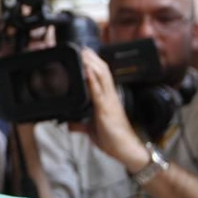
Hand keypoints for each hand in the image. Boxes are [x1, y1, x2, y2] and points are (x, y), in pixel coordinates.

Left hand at [69, 48, 148, 171]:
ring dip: (92, 64)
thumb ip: (81, 125)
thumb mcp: (93, 130)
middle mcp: (110, 97)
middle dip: (93, 59)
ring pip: (102, 77)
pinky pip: (99, 91)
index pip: (102, 77)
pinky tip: (88, 70)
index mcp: (107, 100)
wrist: (127, 151)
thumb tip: (70, 124)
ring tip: (84, 52)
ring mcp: (109, 102)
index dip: (95, 64)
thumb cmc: (113, 139)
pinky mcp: (106, 110)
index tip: (86, 54)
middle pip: (102, 72)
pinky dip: (93, 79)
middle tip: (83, 47)